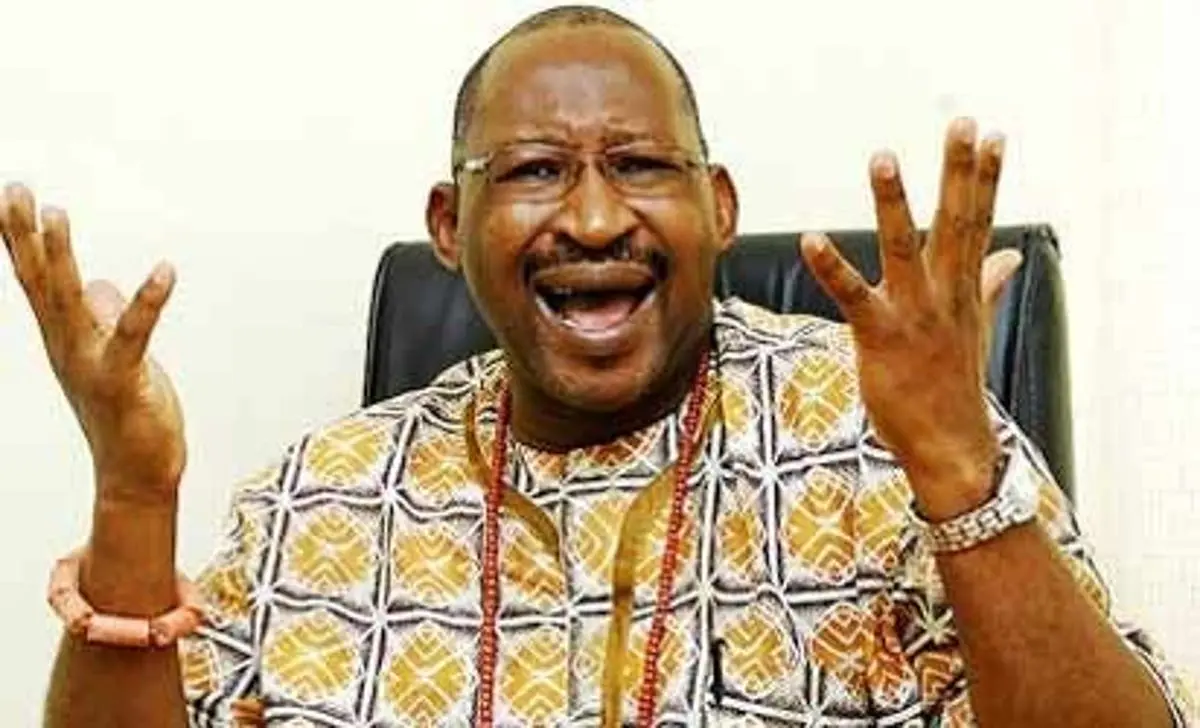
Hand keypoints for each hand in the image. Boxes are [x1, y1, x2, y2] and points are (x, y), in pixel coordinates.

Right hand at [1, 183, 185, 505]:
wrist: (135, 474)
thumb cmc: (126, 415)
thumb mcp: (115, 357)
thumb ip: (104, 319)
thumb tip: (103, 285)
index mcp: (65, 339)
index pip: (38, 281)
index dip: (22, 240)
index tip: (10, 195)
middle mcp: (68, 348)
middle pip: (42, 284)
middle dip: (27, 236)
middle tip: (17, 189)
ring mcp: (91, 364)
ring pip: (71, 303)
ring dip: (63, 258)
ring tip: (56, 214)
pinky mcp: (124, 381)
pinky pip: (133, 335)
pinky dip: (147, 301)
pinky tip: (164, 270)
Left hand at [799, 118, 1021, 518]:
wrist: (951, 447)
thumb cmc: (954, 386)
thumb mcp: (975, 329)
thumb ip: (987, 286)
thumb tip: (1011, 258)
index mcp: (963, 289)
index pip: (979, 222)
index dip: (985, 178)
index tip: (992, 136)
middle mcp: (944, 295)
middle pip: (956, 222)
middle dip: (959, 172)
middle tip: (962, 124)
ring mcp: (915, 315)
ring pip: (904, 248)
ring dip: (893, 203)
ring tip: (884, 158)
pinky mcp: (881, 337)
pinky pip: (854, 296)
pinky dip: (832, 267)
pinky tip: (812, 238)